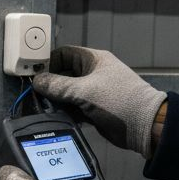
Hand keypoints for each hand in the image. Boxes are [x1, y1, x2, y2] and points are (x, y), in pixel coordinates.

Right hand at [32, 46, 167, 158]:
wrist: (145, 125)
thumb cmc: (120, 100)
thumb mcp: (84, 91)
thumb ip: (58, 86)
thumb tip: (36, 81)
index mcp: (94, 60)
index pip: (64, 54)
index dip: (48, 61)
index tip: (33, 73)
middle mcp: (93, 73)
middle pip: (63, 74)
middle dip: (49, 83)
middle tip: (34, 93)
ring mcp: (93, 91)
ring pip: (67, 92)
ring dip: (55, 99)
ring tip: (42, 107)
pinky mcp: (93, 108)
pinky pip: (73, 106)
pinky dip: (64, 111)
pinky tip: (54, 116)